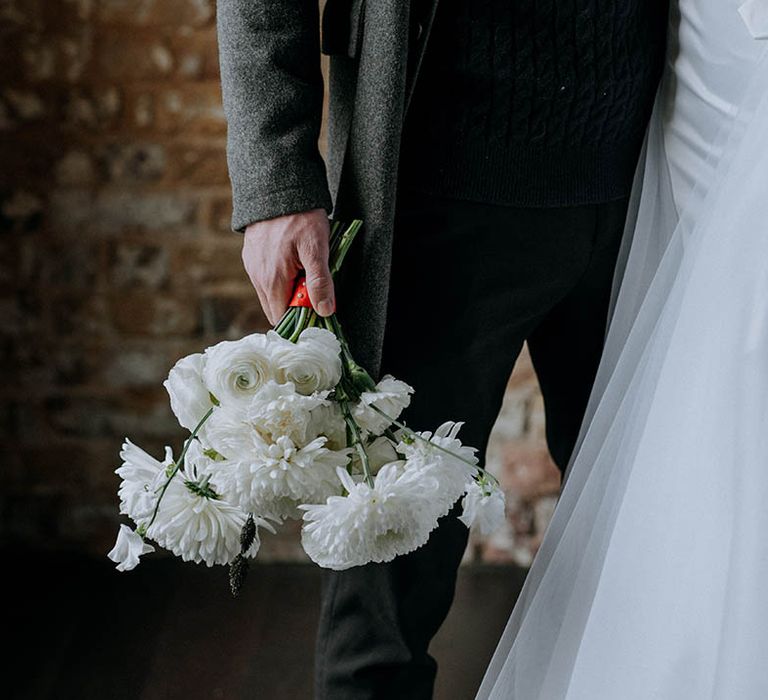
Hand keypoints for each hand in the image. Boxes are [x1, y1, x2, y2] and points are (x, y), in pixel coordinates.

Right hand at [241, 208, 334, 326]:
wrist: (278, 188)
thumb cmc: (300, 217)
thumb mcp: (316, 248)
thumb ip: (319, 282)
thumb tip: (324, 311)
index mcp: (272, 281)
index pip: (282, 319)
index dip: (301, 320)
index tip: (317, 310)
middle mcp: (257, 278)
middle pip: (276, 309)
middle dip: (295, 307)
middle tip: (314, 291)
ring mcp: (252, 267)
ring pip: (270, 295)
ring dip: (288, 292)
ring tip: (305, 274)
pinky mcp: (251, 257)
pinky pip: (265, 280)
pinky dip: (280, 280)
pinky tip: (293, 264)